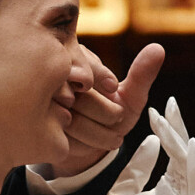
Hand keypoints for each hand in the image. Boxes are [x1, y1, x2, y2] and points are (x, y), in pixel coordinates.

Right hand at [41, 42, 165, 178]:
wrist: (88, 144)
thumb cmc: (109, 116)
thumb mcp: (130, 97)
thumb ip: (141, 75)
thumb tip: (158, 48)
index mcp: (73, 58)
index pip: (87, 67)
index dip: (105, 84)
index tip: (114, 91)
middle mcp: (51, 78)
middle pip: (78, 95)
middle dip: (105, 114)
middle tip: (115, 120)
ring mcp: (39, 103)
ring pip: (70, 119)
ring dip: (96, 134)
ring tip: (108, 136)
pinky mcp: (35, 128)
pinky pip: (61, 138)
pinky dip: (80, 146)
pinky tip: (86, 143)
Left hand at [89, 96, 194, 194]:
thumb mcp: (120, 193)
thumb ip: (136, 168)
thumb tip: (151, 139)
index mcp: (165, 193)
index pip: (171, 156)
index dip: (167, 131)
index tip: (157, 108)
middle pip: (184, 159)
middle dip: (177, 131)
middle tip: (170, 105)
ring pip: (191, 171)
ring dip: (184, 145)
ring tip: (175, 122)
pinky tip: (189, 148)